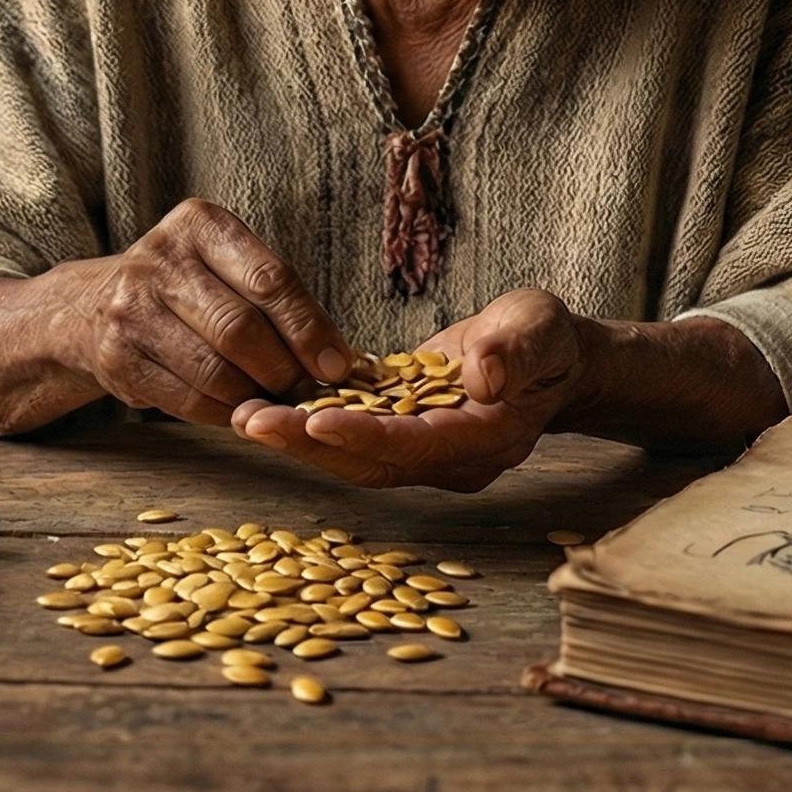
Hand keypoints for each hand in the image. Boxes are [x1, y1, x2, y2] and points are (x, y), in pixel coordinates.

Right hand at [60, 197, 354, 426]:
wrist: (94, 307)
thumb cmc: (188, 288)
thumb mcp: (227, 266)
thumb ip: (277, 299)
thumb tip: (337, 360)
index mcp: (200, 223)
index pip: (269, 279)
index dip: (309, 329)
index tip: (337, 366)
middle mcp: (160, 258)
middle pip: (241, 329)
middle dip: (283, 369)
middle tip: (305, 391)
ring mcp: (131, 308)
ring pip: (215, 370)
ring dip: (255, 396)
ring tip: (274, 401)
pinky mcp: (117, 358)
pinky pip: (188, 399)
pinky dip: (223, 412)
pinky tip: (237, 408)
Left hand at [232, 287, 591, 491]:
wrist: (548, 361)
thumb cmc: (546, 340)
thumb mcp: (539, 328)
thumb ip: (513, 349)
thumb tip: (483, 373)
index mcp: (486, 439)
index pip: (415, 443)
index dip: (364, 434)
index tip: (314, 419)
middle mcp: (450, 461)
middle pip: (371, 463)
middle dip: (308, 445)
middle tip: (250, 420)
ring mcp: (425, 455)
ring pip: (353, 458)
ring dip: (298, 440)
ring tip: (244, 415)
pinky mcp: (403, 438)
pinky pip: (352, 439)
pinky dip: (311, 425)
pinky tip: (268, 403)